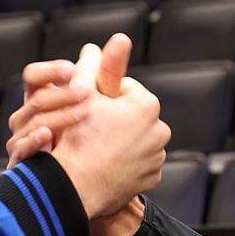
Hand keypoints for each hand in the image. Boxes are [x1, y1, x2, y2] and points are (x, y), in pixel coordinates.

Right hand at [7, 35, 156, 235]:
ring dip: (118, 140)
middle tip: (87, 129)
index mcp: (146, 104)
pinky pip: (137, 163)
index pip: (123, 88)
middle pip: (130, 115)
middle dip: (113, 119)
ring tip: (94, 148)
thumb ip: (91, 67)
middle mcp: (160, 129)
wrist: (75, 188)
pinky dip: (124, 163)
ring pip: (134, 139)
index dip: (100, 96)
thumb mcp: (80, 95)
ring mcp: (157, 156)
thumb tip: (94, 48)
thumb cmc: (76, 139)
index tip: (86, 108)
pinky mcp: (151, 178)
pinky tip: (104, 164)